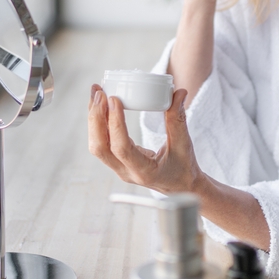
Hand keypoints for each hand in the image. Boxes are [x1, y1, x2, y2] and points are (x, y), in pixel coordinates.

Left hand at [87, 85, 203, 194]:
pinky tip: (100, 105)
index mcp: (144, 172)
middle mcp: (126, 172)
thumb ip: (179, 119)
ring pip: (96, 145)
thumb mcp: (184, 144)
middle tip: (100, 93)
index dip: (115, 123)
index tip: (115, 100)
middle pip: (100, 147)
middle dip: (96, 118)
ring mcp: (119, 168)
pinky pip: (101, 142)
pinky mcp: (117, 161)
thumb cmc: (184, 168)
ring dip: (94, 118)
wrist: (181, 186)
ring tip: (96, 93)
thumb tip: (179, 92)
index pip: (122, 148)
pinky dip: (98, 123)